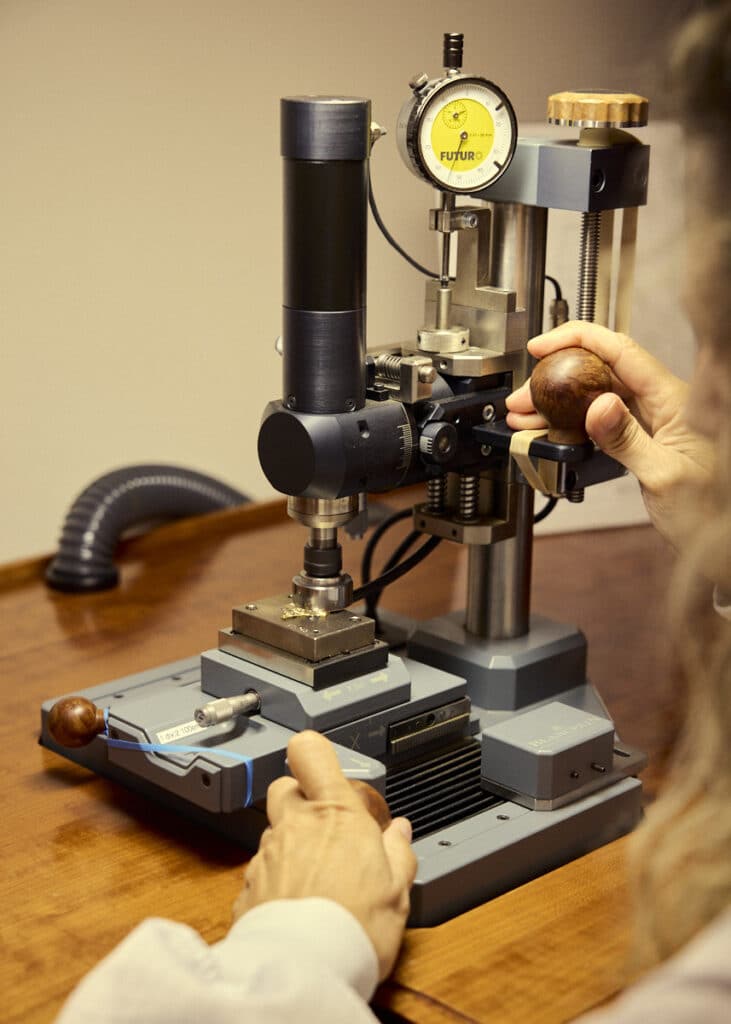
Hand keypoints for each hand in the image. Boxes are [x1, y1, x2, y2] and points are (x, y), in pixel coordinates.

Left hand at [233, 731, 416, 980]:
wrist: (304, 971)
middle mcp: (294, 825)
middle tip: (328, 828)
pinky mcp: (247, 889)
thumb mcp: (396, 889)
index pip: (309, 751)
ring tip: (318, 878)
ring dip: (290, 844)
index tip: (326, 763)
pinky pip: (261, 871)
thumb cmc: (353, 928)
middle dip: (302, 799)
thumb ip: (397, 852)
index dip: (314, 752)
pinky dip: (276, 880)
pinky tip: (297, 904)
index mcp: (335, 813)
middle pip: (285, 787)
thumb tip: (399, 834)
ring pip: (272, 832)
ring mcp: (266, 856)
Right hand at [505, 322, 713, 550]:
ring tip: (524, 417)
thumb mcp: (665, 476)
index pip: (621, 352)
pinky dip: (569, 424)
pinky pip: (599, 422)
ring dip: (556, 405)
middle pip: (600, 373)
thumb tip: (598, 406)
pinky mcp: (640, 440)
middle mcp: (661, 403)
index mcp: (673, 399)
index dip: (578, 341)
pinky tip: (547, 432)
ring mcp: (650, 421)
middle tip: (523, 398)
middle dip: (555, 380)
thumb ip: (628, 440)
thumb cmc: (709, 510)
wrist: (720, 541)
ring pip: (594, 397)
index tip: (543, 347)